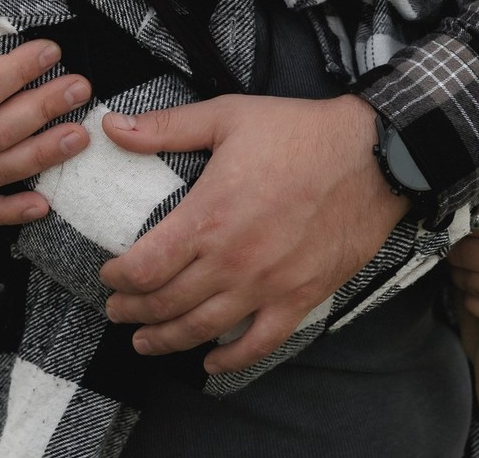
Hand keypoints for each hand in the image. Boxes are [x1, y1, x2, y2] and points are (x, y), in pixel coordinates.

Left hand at [98, 93, 405, 373]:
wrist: (370, 154)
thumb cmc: (298, 132)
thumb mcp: (227, 116)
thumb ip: (166, 127)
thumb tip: (112, 127)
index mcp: (209, 217)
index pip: (144, 266)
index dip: (117, 278)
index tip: (108, 275)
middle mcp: (232, 260)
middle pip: (166, 303)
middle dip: (133, 311)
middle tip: (118, 310)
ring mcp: (267, 285)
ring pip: (202, 329)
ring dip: (166, 340)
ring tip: (145, 340)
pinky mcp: (300, 297)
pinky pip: (258, 343)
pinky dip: (230, 359)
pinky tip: (211, 362)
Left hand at [448, 160, 478, 324]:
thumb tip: (461, 181)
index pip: (460, 227)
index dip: (455, 220)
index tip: (452, 216)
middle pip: (462, 259)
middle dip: (456, 248)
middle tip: (455, 239)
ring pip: (472, 288)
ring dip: (461, 275)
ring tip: (463, 263)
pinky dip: (477, 304)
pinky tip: (473, 290)